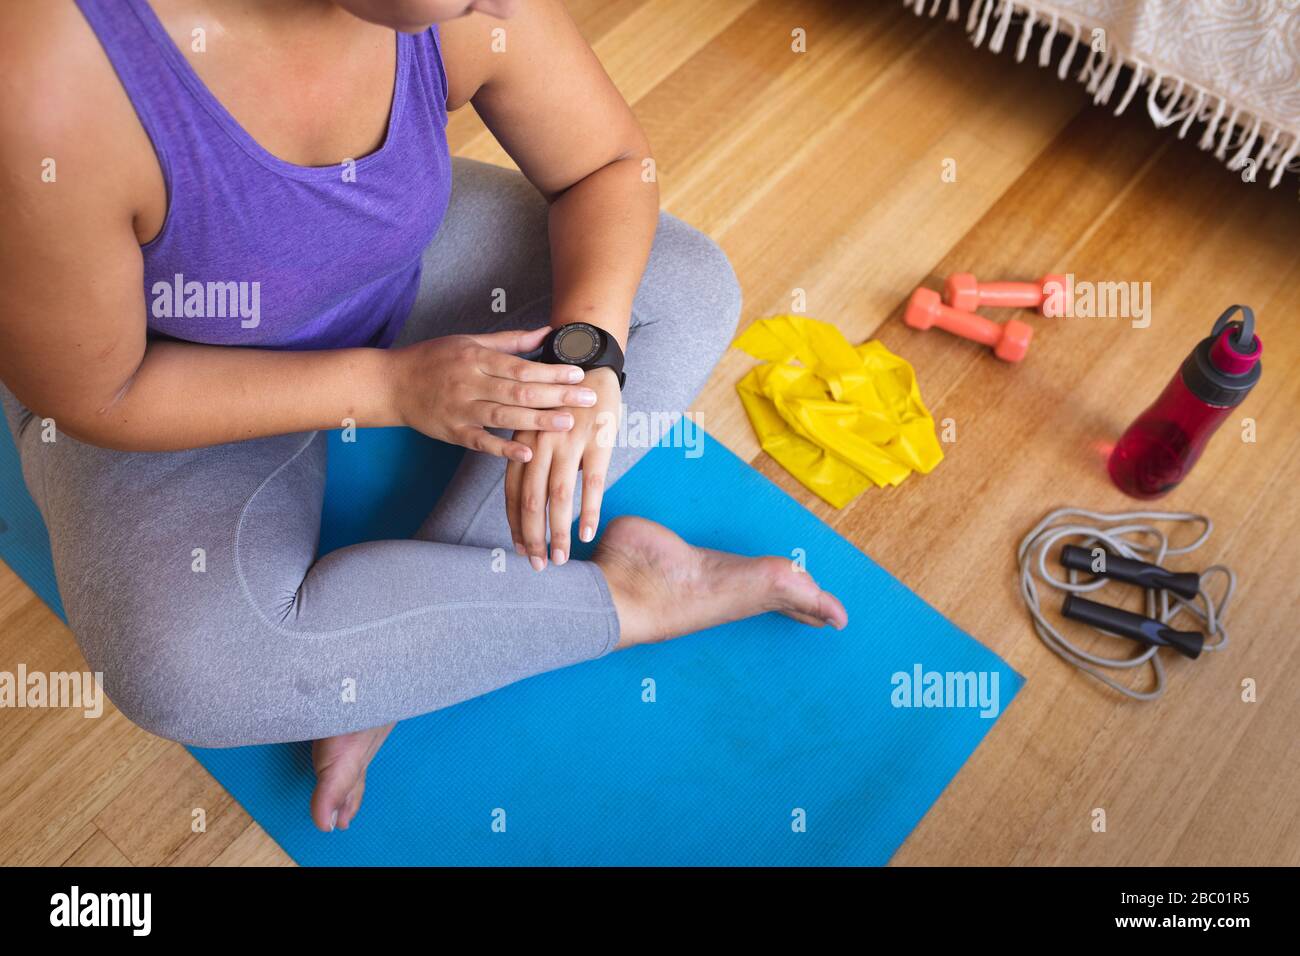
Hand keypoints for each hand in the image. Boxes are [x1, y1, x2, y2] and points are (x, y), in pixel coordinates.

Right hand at [389, 327, 595, 461]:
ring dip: (537, 422)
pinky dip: (503, 449)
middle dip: (556, 396)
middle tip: (587, 399)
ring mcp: (460, 410)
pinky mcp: (452, 433)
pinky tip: (527, 453)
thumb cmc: (434, 359)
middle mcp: (469, 383)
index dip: (551, 372)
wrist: (392, 383)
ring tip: (567, 424)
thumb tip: (547, 331)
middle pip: (518, 392)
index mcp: (476, 358)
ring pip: (503, 417)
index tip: (579, 374)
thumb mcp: (470, 341)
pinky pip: (480, 442)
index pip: (521, 367)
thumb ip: (511, 341)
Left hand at [505, 366, 621, 568]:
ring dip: (558, 532)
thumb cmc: (561, 397)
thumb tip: (532, 494)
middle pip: (530, 499)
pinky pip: (592, 482)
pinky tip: (587, 533)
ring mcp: (568, 442)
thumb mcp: (536, 423)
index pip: (512, 490)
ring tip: (561, 559)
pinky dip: (588, 510)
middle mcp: (540, 444)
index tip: (520, 549)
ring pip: (558, 496)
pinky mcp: (597, 440)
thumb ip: (530, 454)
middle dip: (533, 536)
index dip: (514, 523)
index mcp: (523, 441)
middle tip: (538, 565)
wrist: (588, 359)